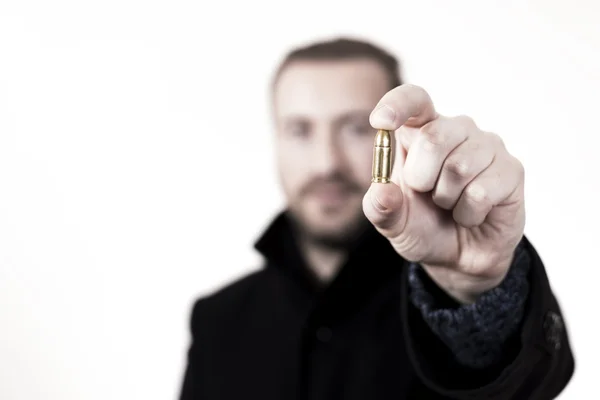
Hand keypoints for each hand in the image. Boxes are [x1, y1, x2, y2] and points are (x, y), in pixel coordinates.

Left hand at [362, 84, 525, 303]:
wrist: (459, 258)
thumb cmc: (424, 227)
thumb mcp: (392, 222)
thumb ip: (380, 208)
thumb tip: (382, 192)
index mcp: (421, 131)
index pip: (414, 99)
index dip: (397, 105)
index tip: (380, 121)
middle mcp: (456, 129)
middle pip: (432, 138)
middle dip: (421, 178)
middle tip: (427, 193)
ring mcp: (487, 147)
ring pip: (459, 167)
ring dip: (446, 199)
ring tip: (451, 204)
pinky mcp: (511, 170)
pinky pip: (481, 191)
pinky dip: (468, 214)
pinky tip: (472, 214)